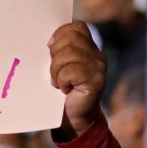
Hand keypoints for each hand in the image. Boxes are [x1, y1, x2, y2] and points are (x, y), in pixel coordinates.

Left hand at [49, 21, 105, 138]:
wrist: (73, 120)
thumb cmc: (62, 93)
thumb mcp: (60, 67)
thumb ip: (59, 51)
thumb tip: (48, 41)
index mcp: (90, 48)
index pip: (76, 27)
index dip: (60, 35)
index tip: (50, 50)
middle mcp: (98, 55)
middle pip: (70, 38)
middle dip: (55, 54)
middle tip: (54, 72)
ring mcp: (98, 67)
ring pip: (68, 54)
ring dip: (56, 70)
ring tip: (58, 82)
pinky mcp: (95, 80)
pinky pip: (70, 70)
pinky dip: (61, 80)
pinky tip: (64, 89)